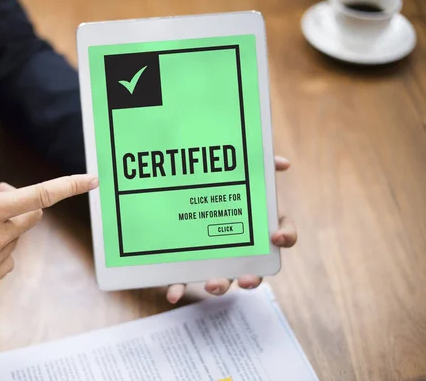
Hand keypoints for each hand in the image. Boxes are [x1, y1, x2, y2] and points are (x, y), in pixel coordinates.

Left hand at [166, 155, 296, 303]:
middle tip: (246, 279)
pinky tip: (172, 294)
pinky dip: (179, 288)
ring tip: (212, 285)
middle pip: (255, 268)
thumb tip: (282, 163)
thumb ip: (261, 165)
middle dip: (252, 278)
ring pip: (225, 278)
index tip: (276, 237)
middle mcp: (242, 249)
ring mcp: (217, 259)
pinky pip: (186, 280)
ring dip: (220, 285)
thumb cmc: (223, 183)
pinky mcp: (190, 263)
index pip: (283, 235)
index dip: (285, 237)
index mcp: (260, 226)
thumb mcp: (242, 171)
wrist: (183, 190)